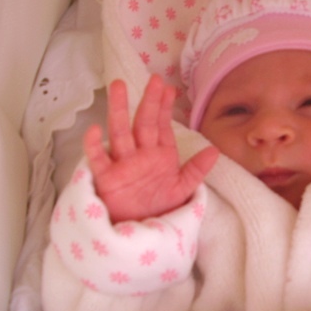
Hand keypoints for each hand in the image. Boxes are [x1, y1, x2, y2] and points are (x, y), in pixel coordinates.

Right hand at [83, 75, 218, 222]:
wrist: (141, 230)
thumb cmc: (159, 207)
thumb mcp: (182, 189)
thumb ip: (196, 170)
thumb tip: (215, 150)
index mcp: (159, 154)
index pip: (162, 125)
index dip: (165, 106)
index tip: (169, 87)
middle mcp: (140, 154)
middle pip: (143, 122)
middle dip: (148, 101)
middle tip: (153, 79)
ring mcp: (122, 164)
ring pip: (120, 132)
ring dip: (119, 110)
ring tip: (119, 87)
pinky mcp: (107, 178)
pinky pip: (99, 160)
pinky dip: (94, 146)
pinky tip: (95, 129)